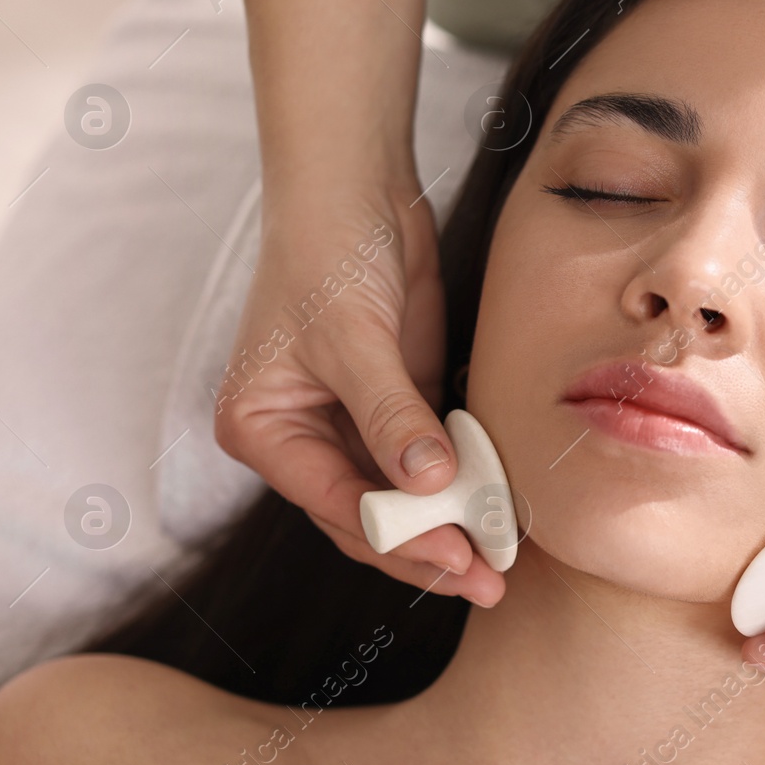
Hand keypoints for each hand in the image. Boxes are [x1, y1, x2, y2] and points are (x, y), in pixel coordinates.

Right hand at [213, 177, 504, 606]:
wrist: (357, 186)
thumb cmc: (330, 253)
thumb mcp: (355, 339)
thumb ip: (391, 414)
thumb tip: (428, 485)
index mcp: (262, 428)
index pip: (335, 503)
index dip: (399, 539)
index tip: (457, 558)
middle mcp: (299, 437)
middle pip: (366, 514)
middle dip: (427, 547)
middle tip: (489, 578)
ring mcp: (349, 422)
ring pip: (400, 496)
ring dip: (448, 523)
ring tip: (502, 556)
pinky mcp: (396, 402)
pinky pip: (428, 459)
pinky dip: (460, 481)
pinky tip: (498, 504)